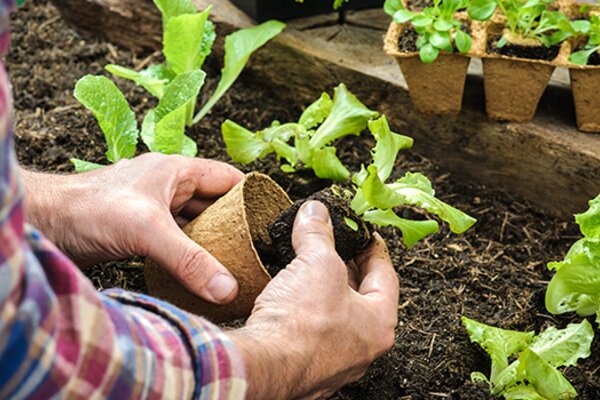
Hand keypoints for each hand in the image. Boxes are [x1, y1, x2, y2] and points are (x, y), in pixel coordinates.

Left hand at [21, 153, 243, 303]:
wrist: (46, 224)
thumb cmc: (88, 209)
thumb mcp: (147, 231)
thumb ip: (190, 260)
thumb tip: (227, 288)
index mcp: (177, 171)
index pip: (228, 179)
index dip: (251, 196)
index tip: (269, 221)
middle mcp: (168, 186)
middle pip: (214, 204)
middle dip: (233, 225)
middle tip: (254, 251)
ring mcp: (154, 208)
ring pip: (195, 223)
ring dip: (210, 242)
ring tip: (233, 264)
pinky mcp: (140, 229)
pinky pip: (176, 240)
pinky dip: (189, 253)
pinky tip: (198, 271)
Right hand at [230, 201, 398, 398]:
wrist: (263, 366)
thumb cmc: (302, 324)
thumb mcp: (316, 262)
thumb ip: (318, 233)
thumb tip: (316, 212)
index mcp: (379, 323)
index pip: (385, 275)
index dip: (373, 248)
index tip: (364, 234)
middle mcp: (362, 348)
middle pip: (361, 298)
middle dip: (346, 268)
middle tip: (335, 247)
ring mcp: (334, 363)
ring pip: (335, 317)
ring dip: (324, 291)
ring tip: (308, 268)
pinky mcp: (306, 368)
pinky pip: (312, 334)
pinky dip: (305, 313)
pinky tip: (289, 299)